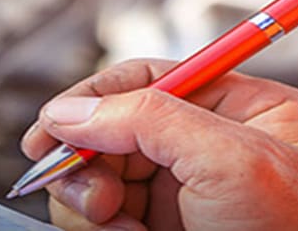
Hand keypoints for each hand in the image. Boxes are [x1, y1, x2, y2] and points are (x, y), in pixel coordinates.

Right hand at [21, 59, 297, 229]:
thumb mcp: (232, 161)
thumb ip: (149, 121)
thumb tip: (71, 112)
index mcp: (248, 113)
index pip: (154, 82)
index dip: (96, 101)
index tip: (49, 128)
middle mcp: (218, 153)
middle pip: (119, 138)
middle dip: (92, 166)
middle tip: (92, 202)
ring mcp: (196, 204)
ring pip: (109, 189)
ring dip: (95, 211)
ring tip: (115, 229)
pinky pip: (116, 229)